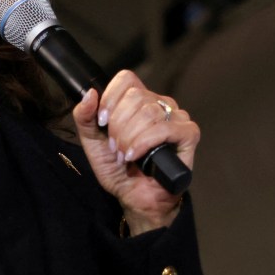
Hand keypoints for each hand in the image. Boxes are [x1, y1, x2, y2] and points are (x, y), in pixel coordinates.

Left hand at [72, 70, 199, 235]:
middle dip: (118, 126)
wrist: (133, 196)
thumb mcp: (92, 141)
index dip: (111, 98)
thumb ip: (85, 117)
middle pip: (136, 97)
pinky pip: (165, 128)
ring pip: (149, 112)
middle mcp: (160, 104)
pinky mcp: (189, 134)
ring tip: (124, 155)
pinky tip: (135, 156)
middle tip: (115, 147)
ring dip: (129, 138)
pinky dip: (144, 143)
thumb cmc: (117, 167)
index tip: (102, 122)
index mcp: (139, 100)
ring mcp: (176, 117)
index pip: (127, 79)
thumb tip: (89, 93)